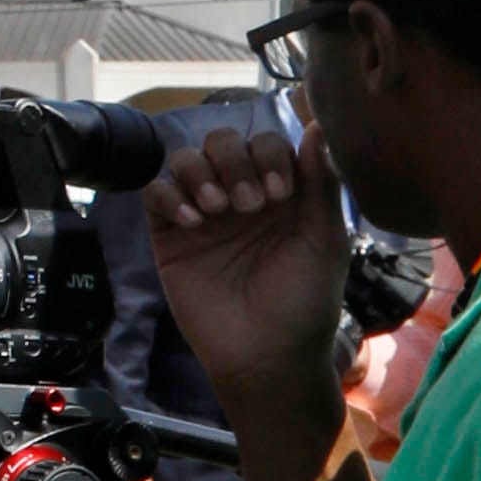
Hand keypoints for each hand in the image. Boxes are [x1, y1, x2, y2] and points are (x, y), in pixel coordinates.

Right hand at [151, 123, 354, 422]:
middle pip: (221, 142)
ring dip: (200, 174)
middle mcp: (239, 196)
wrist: (265, 355)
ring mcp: (202, 215)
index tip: (281, 195)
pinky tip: (192, 223)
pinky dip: (169, 196)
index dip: (269, 155)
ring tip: (217, 210)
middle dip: (235, 163)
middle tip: (251, 207)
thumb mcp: (324, 240)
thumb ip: (321, 182)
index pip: (265, 143)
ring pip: (185, 159)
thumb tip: (319, 125)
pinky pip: (155, 193)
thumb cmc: (304, 301)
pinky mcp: (170, 237)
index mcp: (280, 193)